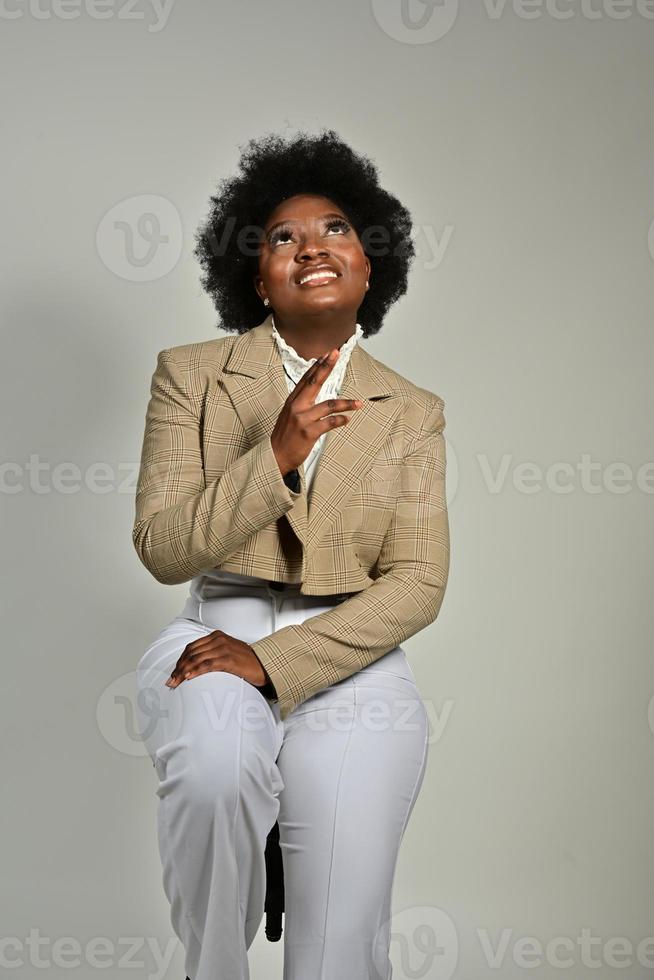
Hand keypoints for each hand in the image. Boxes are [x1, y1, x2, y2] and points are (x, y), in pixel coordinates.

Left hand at [165, 630, 269, 687]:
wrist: (266, 665)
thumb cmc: (248, 661)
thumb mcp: (228, 652)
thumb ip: (213, 653)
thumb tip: (195, 666)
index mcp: (216, 636)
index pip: (192, 647)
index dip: (180, 660)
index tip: (174, 672)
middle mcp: (218, 639)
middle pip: (191, 653)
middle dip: (178, 667)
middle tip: (171, 681)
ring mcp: (223, 648)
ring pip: (196, 659)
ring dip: (183, 672)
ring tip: (176, 682)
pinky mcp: (228, 659)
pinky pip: (207, 665)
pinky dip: (195, 671)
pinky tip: (188, 678)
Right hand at [270, 348, 363, 476]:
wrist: (275, 456)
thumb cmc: (284, 437)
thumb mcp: (289, 415)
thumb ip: (300, 403)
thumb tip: (312, 391)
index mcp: (292, 401)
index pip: (306, 379)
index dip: (318, 365)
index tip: (328, 354)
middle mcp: (296, 407)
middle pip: (314, 382)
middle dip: (326, 367)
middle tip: (336, 354)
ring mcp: (302, 419)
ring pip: (328, 405)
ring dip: (346, 404)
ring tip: (358, 404)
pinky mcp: (308, 432)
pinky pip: (329, 423)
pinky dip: (340, 420)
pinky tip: (347, 419)